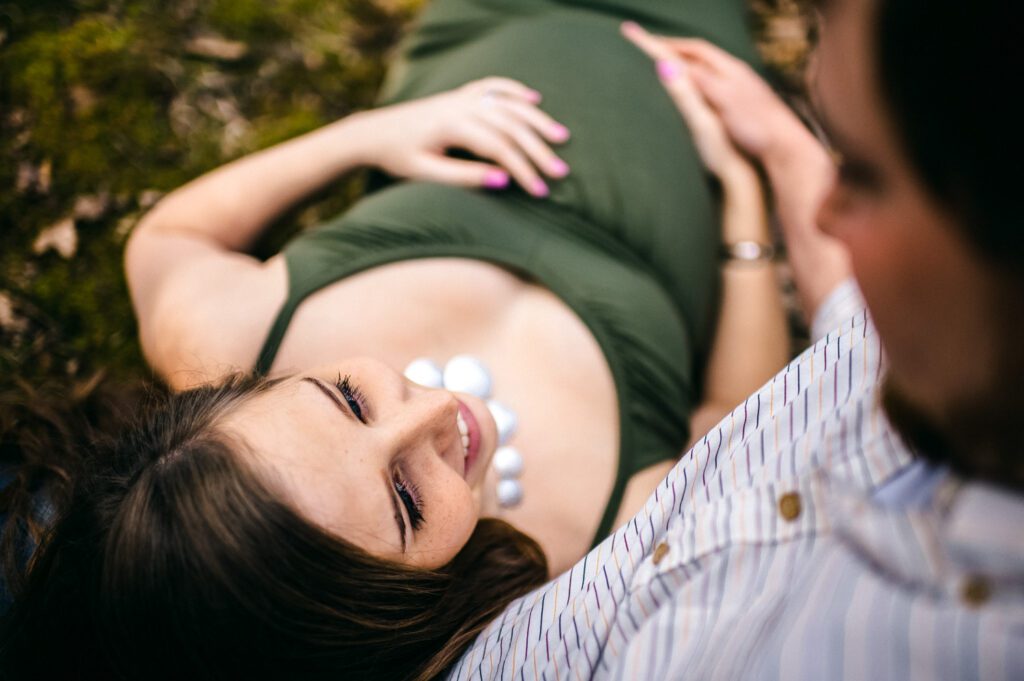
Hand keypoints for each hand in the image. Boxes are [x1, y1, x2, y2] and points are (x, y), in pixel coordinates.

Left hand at [351, 77, 570, 196]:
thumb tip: (503, 181)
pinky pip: (494, 87)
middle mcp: (461, 105)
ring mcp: (461, 97)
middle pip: (511, 126)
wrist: (374, 133)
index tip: (541, 191)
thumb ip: (465, 177)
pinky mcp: (460, 94)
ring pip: (509, 104)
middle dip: (539, 150)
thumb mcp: (427, 174)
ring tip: (561, 136)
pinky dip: (515, 90)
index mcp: (453, 126)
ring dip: (537, 120)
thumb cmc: (399, 157)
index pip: (500, 148)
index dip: (524, 170)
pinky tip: (535, 98)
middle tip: (561, 172)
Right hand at [621, 23, 805, 165]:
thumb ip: (698, 82)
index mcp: (729, 70)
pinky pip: (713, 84)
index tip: (647, 41)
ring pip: (707, 70)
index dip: (670, 45)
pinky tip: (695, 93)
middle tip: (654, 50)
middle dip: (677, 50)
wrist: (785, 146)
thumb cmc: (756, 126)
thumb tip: (668, 64)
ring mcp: (740, 88)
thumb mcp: (723, 102)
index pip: (695, 49)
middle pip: (701, 56)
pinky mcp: (742, 103)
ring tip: (670, 67)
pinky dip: (697, 82)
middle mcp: (735, 74)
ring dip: (687, 65)